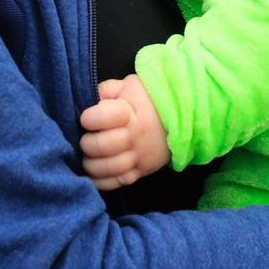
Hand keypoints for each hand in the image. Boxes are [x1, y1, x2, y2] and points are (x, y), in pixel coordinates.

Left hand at [79, 74, 169, 189]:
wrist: (182, 118)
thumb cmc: (149, 98)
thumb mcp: (128, 86)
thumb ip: (106, 91)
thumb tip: (88, 101)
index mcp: (130, 112)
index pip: (103, 118)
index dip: (89, 119)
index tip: (86, 118)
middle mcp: (135, 136)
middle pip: (103, 146)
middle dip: (87, 144)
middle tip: (85, 140)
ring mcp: (140, 156)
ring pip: (110, 168)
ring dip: (92, 165)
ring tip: (87, 158)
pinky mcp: (142, 171)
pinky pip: (120, 182)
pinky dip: (103, 182)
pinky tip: (94, 175)